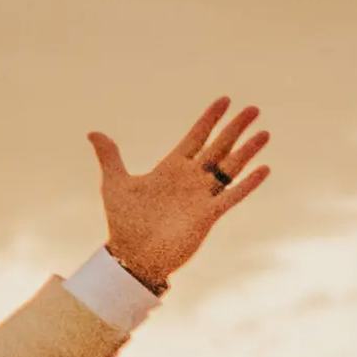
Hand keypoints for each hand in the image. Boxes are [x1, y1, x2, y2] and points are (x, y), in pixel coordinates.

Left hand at [91, 96, 271, 291]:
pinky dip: (248, 184)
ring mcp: (201, 197)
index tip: (225, 100)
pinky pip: (232, 196)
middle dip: (235, 128)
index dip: (210, 119)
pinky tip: (263, 169)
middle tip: (253, 109)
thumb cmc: (124, 222)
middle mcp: (190, 179)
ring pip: (229, 168)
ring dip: (247, 151)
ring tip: (264, 133)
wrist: (133, 256)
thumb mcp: (115, 184)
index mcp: (170, 168)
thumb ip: (110, 157)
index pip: (196, 137)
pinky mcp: (208, 216)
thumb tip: (93, 132)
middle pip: (218, 147)